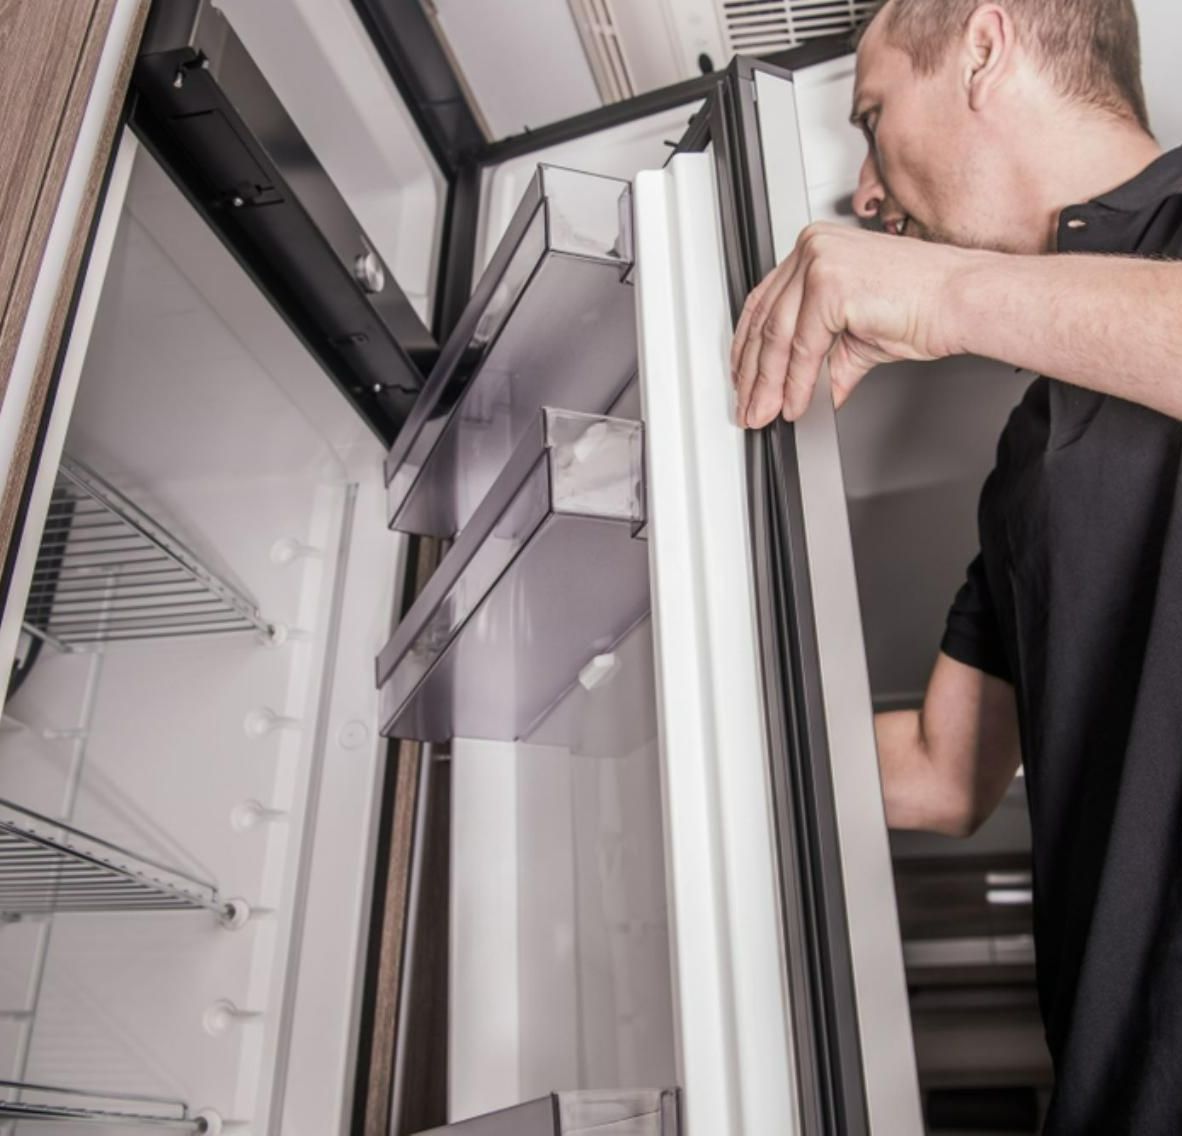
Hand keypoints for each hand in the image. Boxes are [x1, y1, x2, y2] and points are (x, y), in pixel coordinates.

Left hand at [730, 222, 972, 427]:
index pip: (764, 303)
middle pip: (765, 321)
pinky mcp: (830, 284)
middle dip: (754, 374)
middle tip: (750, 407)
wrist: (961, 299)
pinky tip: (795, 404)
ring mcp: (819, 261)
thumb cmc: (922, 304)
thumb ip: (821, 360)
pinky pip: (803, 347)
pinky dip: (796, 383)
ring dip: (769, 385)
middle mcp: (812, 247)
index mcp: (814, 249)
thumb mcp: (855, 335)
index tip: (744, 379)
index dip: (748, 348)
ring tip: (765, 413)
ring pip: (778, 337)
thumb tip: (802, 392)